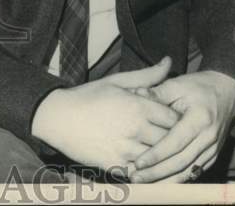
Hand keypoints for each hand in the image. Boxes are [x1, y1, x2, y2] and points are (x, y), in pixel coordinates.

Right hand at [31, 57, 178, 174]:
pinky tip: (143, 162)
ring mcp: (126, 150)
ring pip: (157, 159)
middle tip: (171, 136)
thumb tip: (169, 62)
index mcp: (138, 106)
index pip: (175, 119)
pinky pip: (141, 173)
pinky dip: (146, 170)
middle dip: (172, 138)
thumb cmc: (87, 96)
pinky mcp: (116, 166)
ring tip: (158, 150)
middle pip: (170, 140)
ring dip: (160, 155)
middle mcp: (135, 129)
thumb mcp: (116, 81)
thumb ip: (146, 75)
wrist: (58, 118)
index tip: (173, 119)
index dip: (177, 119)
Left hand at [131, 70, 234, 182]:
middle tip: (135, 178)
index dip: (156, 154)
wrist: (227, 91)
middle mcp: (209, 138)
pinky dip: (178, 179)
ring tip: (144, 185)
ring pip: (188, 171)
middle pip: (181, 162)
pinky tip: (161, 183)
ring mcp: (213, 149)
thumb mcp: (178, 84)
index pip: (176, 142)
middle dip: (157, 173)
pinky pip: (195, 172)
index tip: (138, 163)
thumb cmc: (198, 86)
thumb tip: (135, 93)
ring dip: (166, 181)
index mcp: (200, 119)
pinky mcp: (213, 155)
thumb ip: (157, 92)